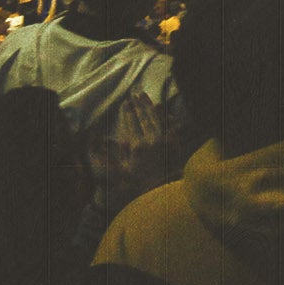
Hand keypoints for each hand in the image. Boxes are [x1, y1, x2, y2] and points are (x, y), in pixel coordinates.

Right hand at [94, 90, 188, 215]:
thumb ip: (115, 154)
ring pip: (155, 117)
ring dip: (149, 105)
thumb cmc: (139, 183)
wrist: (162, 189)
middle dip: (137, 105)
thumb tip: (109, 140)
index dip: (127, 112)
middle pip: (143, 117)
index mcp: (136, 146)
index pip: (130, 123)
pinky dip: (162, 114)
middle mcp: (150, 140)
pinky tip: (159, 107)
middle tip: (134, 95)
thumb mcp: (122, 171)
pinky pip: (167, 123)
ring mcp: (164, 139)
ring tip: (144, 96)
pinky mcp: (174, 141)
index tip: (125, 103)